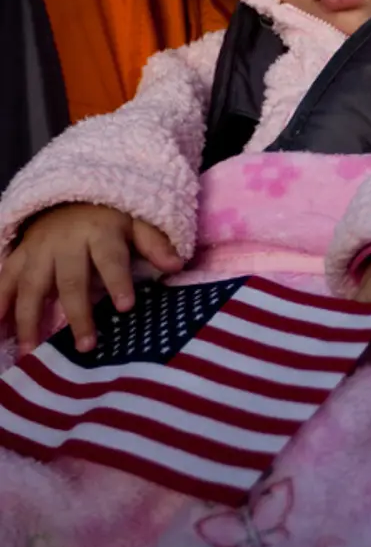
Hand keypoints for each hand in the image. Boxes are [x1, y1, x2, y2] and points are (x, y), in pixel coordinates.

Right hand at [0, 203, 181, 354]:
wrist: (69, 194)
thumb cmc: (110, 215)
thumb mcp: (137, 221)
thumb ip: (155, 243)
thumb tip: (177, 265)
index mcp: (99, 234)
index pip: (110, 260)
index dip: (118, 282)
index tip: (126, 307)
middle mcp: (65, 243)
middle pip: (70, 281)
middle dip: (77, 313)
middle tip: (86, 346)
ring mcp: (37, 251)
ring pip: (30, 286)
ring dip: (29, 319)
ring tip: (31, 352)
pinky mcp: (18, 256)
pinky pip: (3, 280)